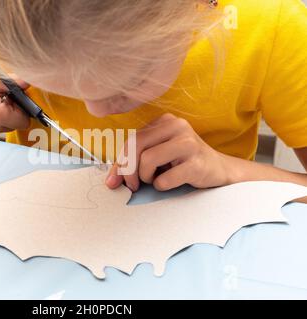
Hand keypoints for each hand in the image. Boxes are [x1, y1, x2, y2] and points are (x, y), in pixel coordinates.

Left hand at [106, 113, 230, 191]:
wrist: (219, 171)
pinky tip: (170, 183)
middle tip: (134, 185)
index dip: (120, 162)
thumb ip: (133, 163)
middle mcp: (177, 126)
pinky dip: (162, 186)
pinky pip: (165, 178)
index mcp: (164, 121)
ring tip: (156, 180)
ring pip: (148, 159)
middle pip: (136, 145)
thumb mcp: (156, 157)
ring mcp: (189, 142)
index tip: (115, 181)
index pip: (131, 139)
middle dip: (129, 170)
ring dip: (146, 177)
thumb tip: (111, 181)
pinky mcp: (197, 163)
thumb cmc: (182, 163)